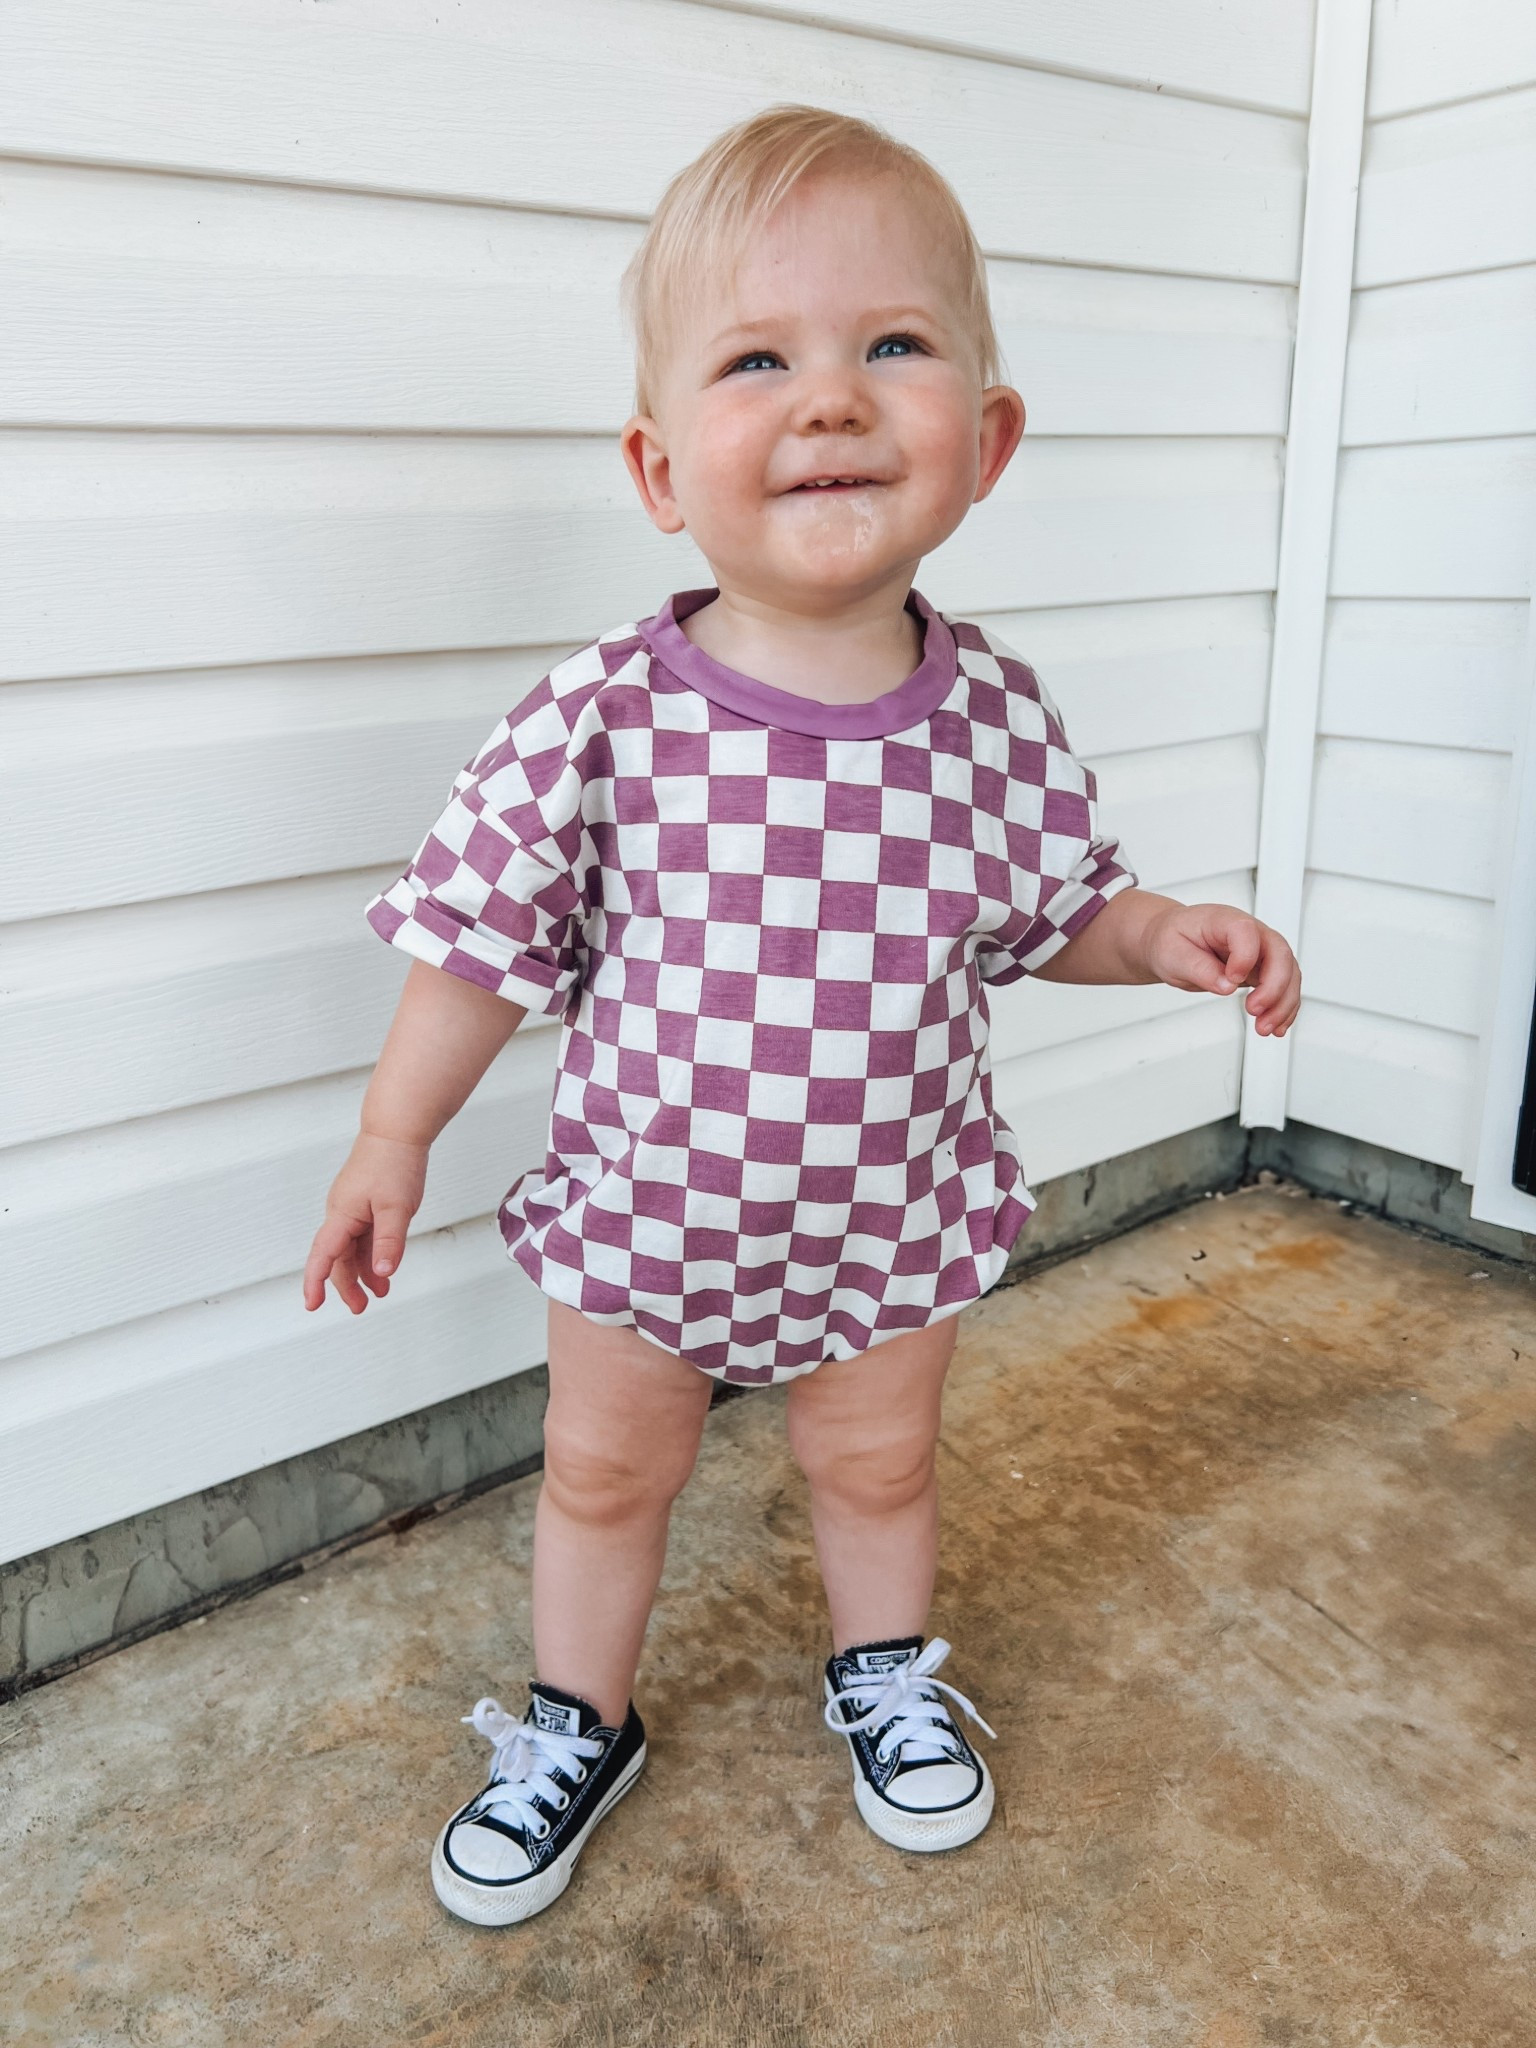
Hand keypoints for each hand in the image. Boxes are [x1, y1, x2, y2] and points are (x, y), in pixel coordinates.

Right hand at [301, 1132, 428, 1313]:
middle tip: (360, 1308)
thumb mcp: (396, 1208)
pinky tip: (383, 1268)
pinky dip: (372, 1254)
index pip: (323, 1255)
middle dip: (346, 1285)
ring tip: (379, 1292)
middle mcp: (342, 1214)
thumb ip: (389, 1242)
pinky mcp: (364, 1205)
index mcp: (342, 1215)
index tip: (312, 1305)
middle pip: (337, 1258)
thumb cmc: (394, 1163)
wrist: (397, 1132)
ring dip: (363, 1271)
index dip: (315, 1282)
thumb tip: (382, 1272)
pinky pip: (363, 1236)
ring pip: (352, 1249)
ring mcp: (352, 1209)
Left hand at [1141, 902, 1300, 1037]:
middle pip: (1279, 953)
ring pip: (1289, 974)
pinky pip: (1284, 988)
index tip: (1231, 979)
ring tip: (1264, 1027)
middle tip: (1254, 1010)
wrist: (1171, 942)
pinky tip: (1277, 1026)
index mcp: (1225, 921)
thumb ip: (1199, 967)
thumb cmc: (1172, 940)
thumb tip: (1226, 985)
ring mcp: (1260, 952)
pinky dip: (1284, 1009)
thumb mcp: (1172, 953)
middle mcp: (1250, 934)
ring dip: (1282, 1003)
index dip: (1245, 957)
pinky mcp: (1262, 971)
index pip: (1247, 931)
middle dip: (1274, 986)